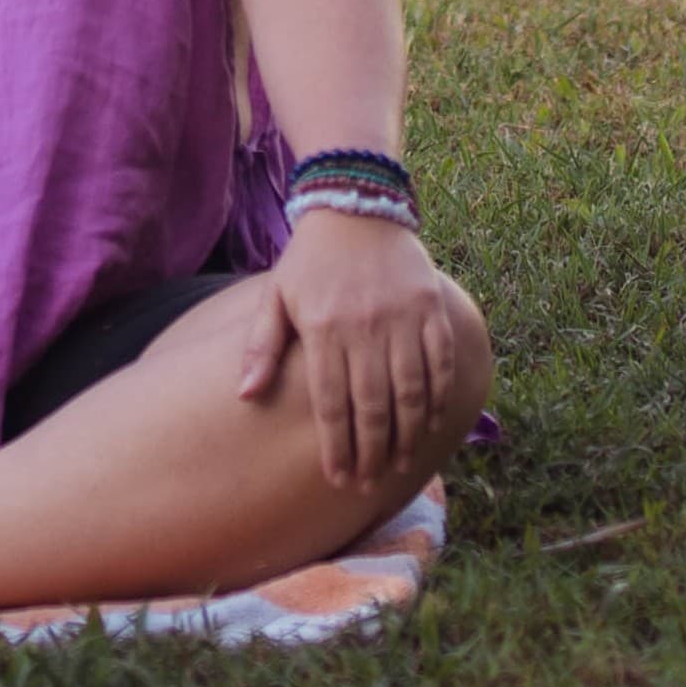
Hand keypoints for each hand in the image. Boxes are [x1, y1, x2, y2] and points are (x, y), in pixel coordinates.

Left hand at [235, 209, 454, 489]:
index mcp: (323, 327)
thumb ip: (262, 346)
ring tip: (401, 464)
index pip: (331, 403)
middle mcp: (364, 326)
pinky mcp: (430, 306)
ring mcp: (402, 316)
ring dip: (407, 434)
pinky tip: (429, 422)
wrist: (355, 203)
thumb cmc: (310, 258)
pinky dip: (438, 396)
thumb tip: (245, 396)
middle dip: (372, 452)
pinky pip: (440, 361)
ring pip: (410, 391)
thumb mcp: (276, 295)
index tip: (338, 479)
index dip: (336, 446)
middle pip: (372, 405)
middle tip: (369, 483)